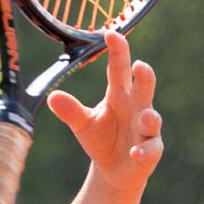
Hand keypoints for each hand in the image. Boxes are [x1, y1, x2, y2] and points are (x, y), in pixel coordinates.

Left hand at [46, 30, 162, 193]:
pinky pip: (151, 148)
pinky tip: (135, 152)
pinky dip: (144, 150)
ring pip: (152, 118)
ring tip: (143, 117)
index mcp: (119, 94)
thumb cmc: (101, 138)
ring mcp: (146, 129)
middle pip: (144, 87)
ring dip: (149, 117)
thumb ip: (70, 111)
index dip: (118, 52)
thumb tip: (52, 97)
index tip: (112, 34)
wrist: (113, 170)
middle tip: (140, 66)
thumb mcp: (83, 124)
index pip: (119, 69)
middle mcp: (136, 107)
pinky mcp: (151, 150)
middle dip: (144, 76)